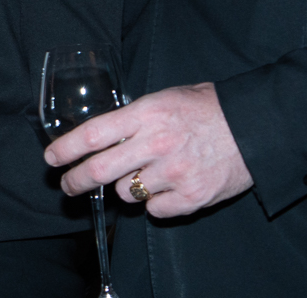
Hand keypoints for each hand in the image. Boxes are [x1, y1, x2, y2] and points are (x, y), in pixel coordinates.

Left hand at [42, 82, 253, 217]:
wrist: (254, 127)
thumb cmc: (208, 108)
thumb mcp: (165, 98)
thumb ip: (134, 117)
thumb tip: (103, 134)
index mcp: (146, 114)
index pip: (92, 135)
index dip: (66, 149)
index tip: (52, 158)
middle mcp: (156, 144)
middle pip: (100, 170)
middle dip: (76, 180)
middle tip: (67, 184)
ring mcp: (173, 173)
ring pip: (127, 192)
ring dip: (127, 187)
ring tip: (145, 173)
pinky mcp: (191, 197)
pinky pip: (155, 209)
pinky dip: (156, 202)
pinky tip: (168, 187)